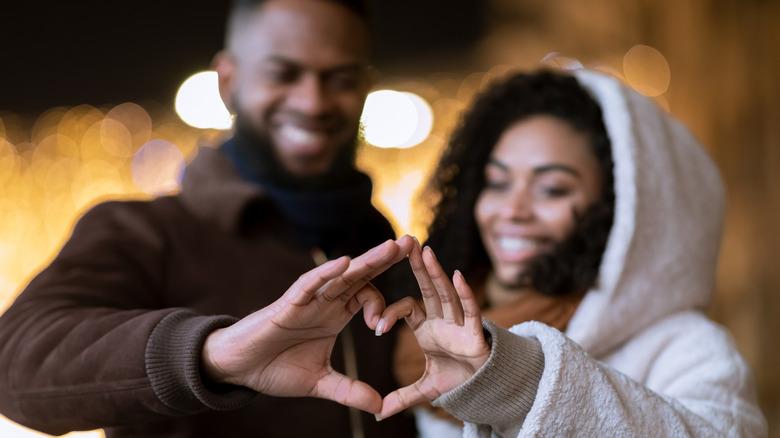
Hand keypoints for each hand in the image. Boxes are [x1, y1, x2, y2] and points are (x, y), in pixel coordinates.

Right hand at [201, 235, 414, 413]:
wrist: (239, 369)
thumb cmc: (275, 368)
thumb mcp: (320, 382)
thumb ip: (349, 390)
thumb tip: (380, 406)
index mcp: (335, 314)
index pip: (367, 297)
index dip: (382, 306)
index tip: (382, 327)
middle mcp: (325, 301)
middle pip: (361, 275)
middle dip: (386, 259)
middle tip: (412, 242)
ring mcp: (308, 300)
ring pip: (341, 275)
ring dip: (366, 260)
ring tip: (391, 246)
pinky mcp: (288, 304)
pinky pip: (309, 285)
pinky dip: (326, 273)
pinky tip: (345, 263)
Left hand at [375, 241, 490, 419]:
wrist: (484, 390)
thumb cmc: (457, 380)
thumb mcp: (425, 389)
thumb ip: (402, 397)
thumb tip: (378, 413)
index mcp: (427, 327)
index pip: (407, 309)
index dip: (391, 313)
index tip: (376, 327)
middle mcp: (442, 319)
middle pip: (428, 288)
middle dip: (418, 266)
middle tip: (405, 242)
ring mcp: (460, 323)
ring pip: (446, 294)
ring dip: (436, 273)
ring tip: (425, 251)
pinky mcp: (476, 332)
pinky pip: (470, 310)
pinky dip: (465, 294)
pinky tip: (457, 276)